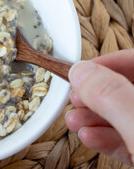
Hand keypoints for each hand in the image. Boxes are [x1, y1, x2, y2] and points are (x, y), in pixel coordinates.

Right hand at [65, 49, 133, 165]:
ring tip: (73, 121)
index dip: (106, 62)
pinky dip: (105, 137)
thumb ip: (111, 96)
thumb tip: (81, 72)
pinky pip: (127, 138)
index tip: (79, 71)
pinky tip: (88, 136)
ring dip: (94, 117)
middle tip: (74, 98)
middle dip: (95, 93)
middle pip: (125, 87)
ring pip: (124, 114)